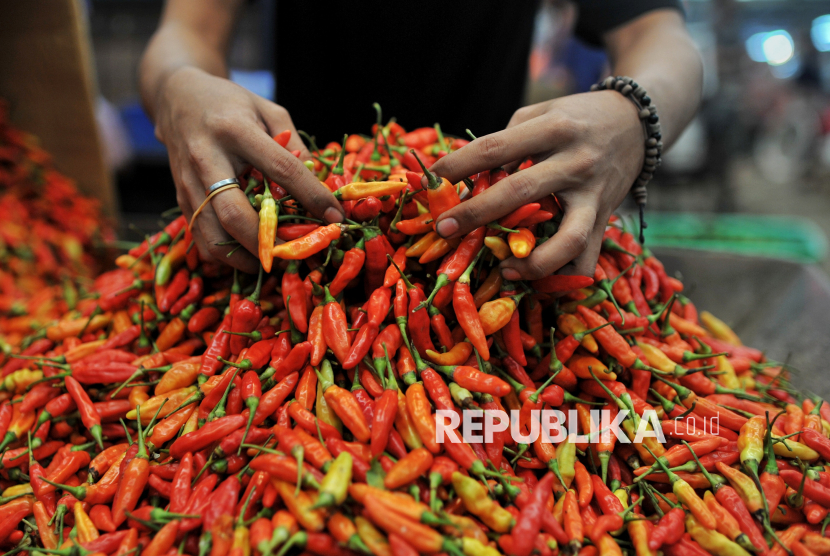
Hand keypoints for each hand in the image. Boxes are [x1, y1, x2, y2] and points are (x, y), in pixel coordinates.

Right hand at [154, 67, 343, 271]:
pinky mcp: (179, 196)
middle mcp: (207, 157)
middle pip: (235, 213)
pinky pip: (200, 235)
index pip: (281, 169)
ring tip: (269, 261)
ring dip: (242, 256)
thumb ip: (295, 144)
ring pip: (211, 232)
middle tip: (292, 253)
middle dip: (266, 242)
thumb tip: (319, 184)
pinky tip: (246, 253)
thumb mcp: (268, 111)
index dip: (312, 196)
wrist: (177, 97)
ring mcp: (188, 180)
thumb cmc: (231, 104)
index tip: (335, 217)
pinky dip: (224, 252)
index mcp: (235, 130)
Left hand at [429, 90, 643, 279]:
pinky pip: (586, 257)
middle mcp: (574, 161)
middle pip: (518, 192)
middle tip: (443, 229)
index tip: (429, 182)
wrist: (638, 121)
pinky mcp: (605, 217)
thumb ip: (505, 143)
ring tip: (504, 268)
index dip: (456, 166)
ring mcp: (593, 194)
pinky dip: (562, 273)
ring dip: (531, 261)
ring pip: (566, 238)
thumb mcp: (540, 114)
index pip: (493, 148)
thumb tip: (465, 181)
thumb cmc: (575, 118)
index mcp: (552, 129)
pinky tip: (535, 276)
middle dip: (475, 214)